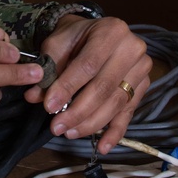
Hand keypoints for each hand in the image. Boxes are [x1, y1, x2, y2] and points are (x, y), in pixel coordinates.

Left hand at [24, 16, 150, 154]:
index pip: (88, 65)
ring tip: (68, 133)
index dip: (68, 88)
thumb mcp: (57, 44)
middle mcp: (132, 48)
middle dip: (78, 111)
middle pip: (104, 88)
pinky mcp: (143, 87)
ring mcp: (141, 69)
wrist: (96, 33)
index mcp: (111, 30)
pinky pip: (128, 113)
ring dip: (91, 123)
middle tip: (56, 127)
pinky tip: (102, 147)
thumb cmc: (75, 37)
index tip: (48, 107)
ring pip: (116, 103)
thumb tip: (34, 97)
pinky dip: (114, 132)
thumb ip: (48, 68)